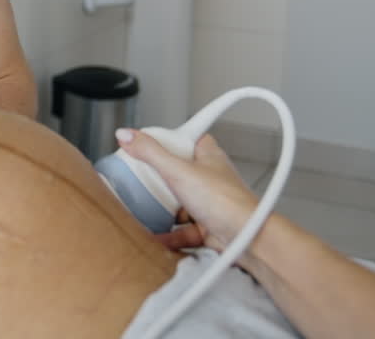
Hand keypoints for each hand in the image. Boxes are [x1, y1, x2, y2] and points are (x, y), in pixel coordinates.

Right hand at [115, 129, 260, 255]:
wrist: (248, 239)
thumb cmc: (226, 201)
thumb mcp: (178, 171)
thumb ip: (150, 153)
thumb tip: (125, 134)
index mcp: (207, 155)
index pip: (183, 139)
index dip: (165, 140)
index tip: (143, 144)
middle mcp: (210, 177)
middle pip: (176, 171)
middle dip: (157, 179)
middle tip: (138, 179)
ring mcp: (209, 202)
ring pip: (179, 201)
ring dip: (162, 207)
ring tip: (142, 207)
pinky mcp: (208, 226)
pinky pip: (183, 228)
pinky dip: (168, 233)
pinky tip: (155, 235)